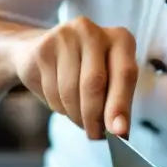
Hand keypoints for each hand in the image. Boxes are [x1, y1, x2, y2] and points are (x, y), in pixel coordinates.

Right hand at [11, 17, 138, 139]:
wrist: (45, 51)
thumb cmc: (87, 71)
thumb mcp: (110, 82)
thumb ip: (117, 104)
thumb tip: (119, 132)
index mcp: (120, 38)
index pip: (124, 74)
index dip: (120, 105)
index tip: (119, 132)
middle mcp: (93, 31)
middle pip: (94, 84)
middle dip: (94, 117)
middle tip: (94, 135)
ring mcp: (65, 37)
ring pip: (70, 91)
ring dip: (75, 115)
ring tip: (79, 117)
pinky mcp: (42, 49)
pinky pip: (51, 91)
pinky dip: (58, 107)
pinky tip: (61, 101)